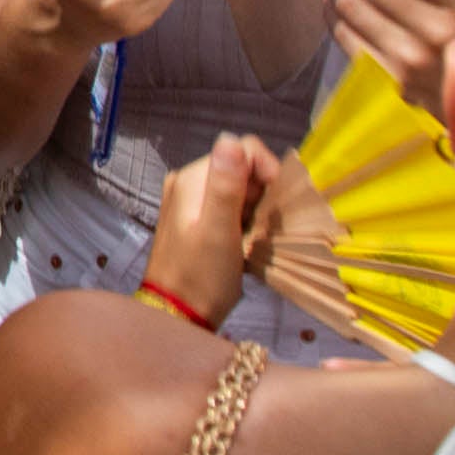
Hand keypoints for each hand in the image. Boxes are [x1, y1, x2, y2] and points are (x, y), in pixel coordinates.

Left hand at [142, 133, 275, 329]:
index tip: (276, 203)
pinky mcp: (197, 219)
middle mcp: (188, 182)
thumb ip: (226, 186)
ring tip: (255, 237)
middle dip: (262, 193)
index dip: (267, 170)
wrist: (178, 314)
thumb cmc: (201, 276)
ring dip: (256, 209)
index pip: (241, 149)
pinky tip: (245, 242)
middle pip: (241, 167)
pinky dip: (245, 220)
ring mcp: (190, 201)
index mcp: (191, 178)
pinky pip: (231, 206)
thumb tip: (231, 139)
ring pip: (240, 189)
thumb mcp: (218, 231)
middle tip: (264, 226)